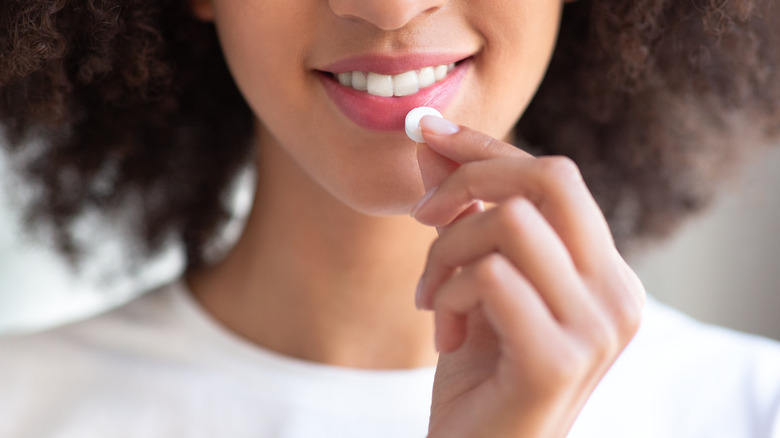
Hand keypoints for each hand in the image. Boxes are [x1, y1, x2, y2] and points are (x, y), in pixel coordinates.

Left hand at [412, 117, 645, 437]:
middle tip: (423, 217)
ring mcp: (597, 329)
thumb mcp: (467, 280)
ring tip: (430, 300)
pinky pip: (489, 276)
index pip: (554, 176)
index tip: (428, 134)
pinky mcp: (559, 360)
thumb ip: (461, 212)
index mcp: (605, 272)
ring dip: (445, 253)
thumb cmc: (477, 375)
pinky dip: (447, 293)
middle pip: (550, 178)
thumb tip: (429, 140)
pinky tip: (442, 334)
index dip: (486, 147)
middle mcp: (618, 295)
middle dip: (470, 180)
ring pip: (508, 223)